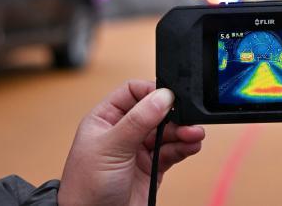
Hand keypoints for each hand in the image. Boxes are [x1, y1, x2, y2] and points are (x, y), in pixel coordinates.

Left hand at [58, 80, 204, 205]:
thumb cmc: (86, 189)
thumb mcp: (111, 148)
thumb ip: (137, 121)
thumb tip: (162, 95)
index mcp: (105, 119)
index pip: (133, 92)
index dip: (152, 92)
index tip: (169, 97)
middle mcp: (123, 131)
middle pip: (156, 112)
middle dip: (174, 114)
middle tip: (188, 119)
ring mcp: (138, 150)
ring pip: (167, 131)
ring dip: (183, 131)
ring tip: (194, 134)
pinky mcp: (152, 167)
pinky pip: (173, 151)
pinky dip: (185, 147)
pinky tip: (192, 145)